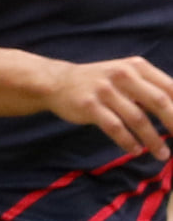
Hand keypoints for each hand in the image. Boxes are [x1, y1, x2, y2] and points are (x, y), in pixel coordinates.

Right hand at [45, 55, 172, 160]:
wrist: (58, 82)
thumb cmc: (98, 81)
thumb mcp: (125, 75)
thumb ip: (148, 87)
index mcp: (137, 67)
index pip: (168, 88)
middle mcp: (123, 76)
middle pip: (158, 101)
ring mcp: (105, 91)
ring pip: (137, 118)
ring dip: (152, 139)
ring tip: (162, 154)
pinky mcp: (90, 106)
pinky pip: (114, 127)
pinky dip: (127, 141)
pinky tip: (135, 150)